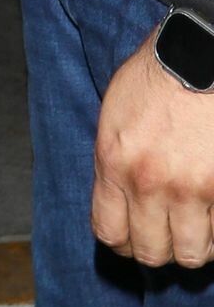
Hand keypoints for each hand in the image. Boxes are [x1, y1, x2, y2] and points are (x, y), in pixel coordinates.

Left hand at [92, 32, 213, 267]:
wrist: (197, 54)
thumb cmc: (155, 76)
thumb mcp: (114, 115)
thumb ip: (114, 163)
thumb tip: (120, 203)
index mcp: (114, 162)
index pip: (109, 233)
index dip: (123, 242)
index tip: (134, 236)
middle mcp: (150, 183)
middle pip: (152, 253)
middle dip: (160, 248)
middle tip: (169, 232)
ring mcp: (191, 189)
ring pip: (193, 253)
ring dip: (196, 244)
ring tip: (197, 223)